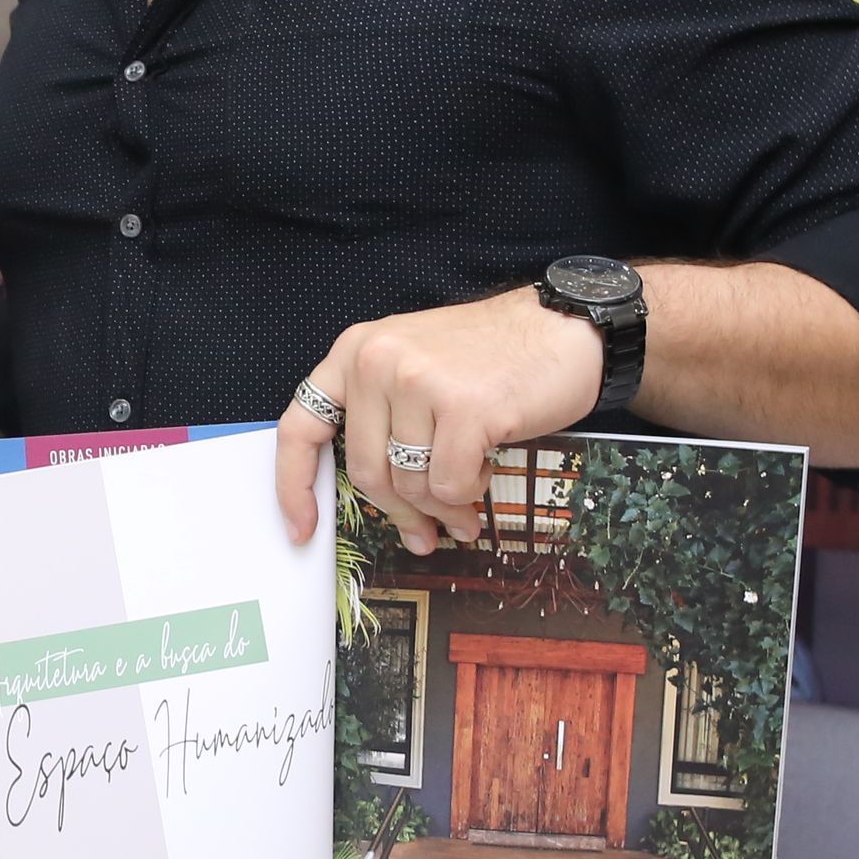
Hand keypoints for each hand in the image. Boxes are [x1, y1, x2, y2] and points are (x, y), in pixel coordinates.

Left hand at [277, 286, 603, 551]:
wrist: (564, 327)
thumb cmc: (493, 358)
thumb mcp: (417, 373)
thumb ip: (387, 430)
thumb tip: (393, 514)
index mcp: (356, 351)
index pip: (300, 427)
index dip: (294, 486)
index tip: (301, 528)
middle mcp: (377, 360)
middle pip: (365, 472)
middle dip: (400, 511)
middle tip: (429, 531)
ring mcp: (417, 381)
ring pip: (411, 485)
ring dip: (443, 507)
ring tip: (469, 498)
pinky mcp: (461, 407)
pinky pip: (449, 486)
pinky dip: (470, 492)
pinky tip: (487, 469)